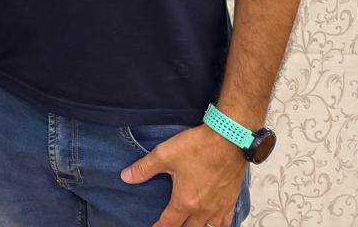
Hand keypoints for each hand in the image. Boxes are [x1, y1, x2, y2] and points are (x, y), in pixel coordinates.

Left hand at [120, 124, 246, 226]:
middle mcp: (204, 209)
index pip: (170, 223)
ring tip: (189, 225)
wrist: (229, 139)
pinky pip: (226, 222)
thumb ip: (144, 168)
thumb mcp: (164, 155)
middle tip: (170, 225)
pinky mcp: (231, 200)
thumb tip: (126, 177)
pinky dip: (218, 226)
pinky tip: (214, 223)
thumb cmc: (199, 146)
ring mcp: (220, 206)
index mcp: (185, 200)